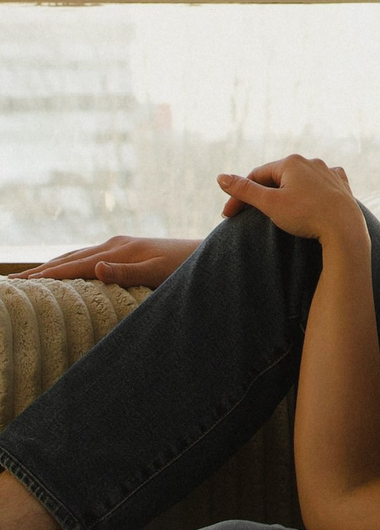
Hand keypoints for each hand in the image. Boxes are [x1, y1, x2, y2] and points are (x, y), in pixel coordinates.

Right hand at [29, 234, 195, 287]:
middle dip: (41, 271)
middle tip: (11, 281)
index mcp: (118, 250)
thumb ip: (127, 272)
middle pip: (69, 259)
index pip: (74, 266)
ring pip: (77, 256)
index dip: (48, 276)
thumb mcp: (159, 273)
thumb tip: (95, 267)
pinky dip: (70, 264)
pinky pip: (89, 257)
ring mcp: (121, 245)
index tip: (22, 285)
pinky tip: (67, 271)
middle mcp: (116, 244)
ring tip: (30, 277)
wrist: (209, 254)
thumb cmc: (187, 268)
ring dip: (52, 267)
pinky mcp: (128, 249)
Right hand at [216, 156, 366, 252]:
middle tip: (248, 215)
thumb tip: (220, 177)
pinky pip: (320, 185)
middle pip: (277, 178)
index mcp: (291, 162)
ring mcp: (328, 172)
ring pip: (299, 180)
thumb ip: (245, 190)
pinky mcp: (341, 186)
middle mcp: (311, 161)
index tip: (229, 216)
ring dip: (286, 192)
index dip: (240, 196)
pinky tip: (309, 197)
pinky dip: (310, 191)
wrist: (345, 229)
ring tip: (277, 209)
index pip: (256, 176)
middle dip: (262, 194)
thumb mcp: (270, 204)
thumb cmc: (306, 215)